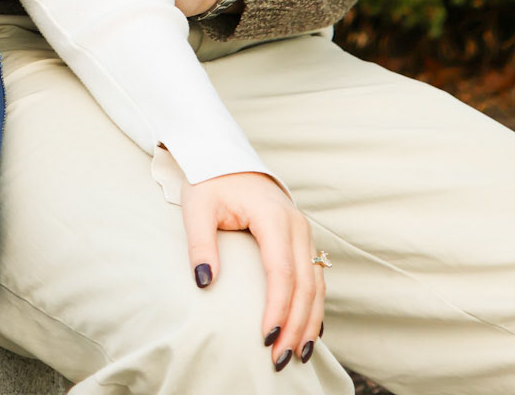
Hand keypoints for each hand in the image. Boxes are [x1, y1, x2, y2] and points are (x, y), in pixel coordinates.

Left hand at [183, 171, 324, 370]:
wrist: (226, 157)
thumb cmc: (211, 181)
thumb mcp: (197, 207)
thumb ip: (200, 243)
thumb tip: (204, 282)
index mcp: (272, 216)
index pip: (281, 271)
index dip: (277, 307)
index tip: (265, 337)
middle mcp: (296, 225)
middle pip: (305, 283)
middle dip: (295, 324)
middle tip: (280, 358)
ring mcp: (303, 231)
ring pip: (316, 283)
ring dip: (309, 320)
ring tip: (298, 353)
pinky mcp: (302, 239)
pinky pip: (316, 276)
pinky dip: (314, 305)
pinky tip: (310, 330)